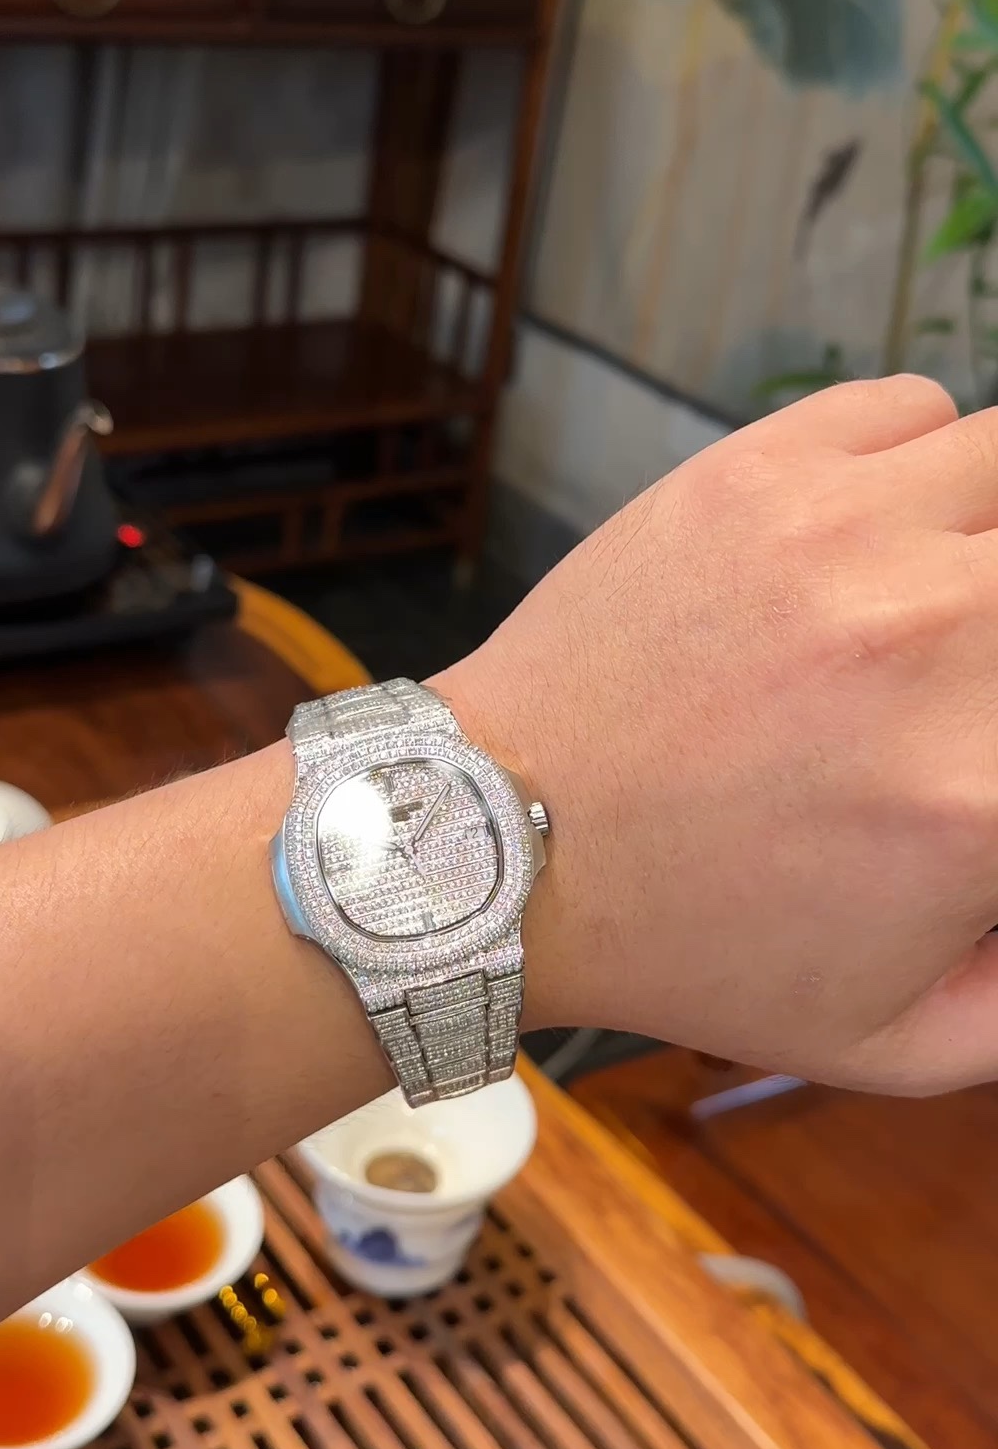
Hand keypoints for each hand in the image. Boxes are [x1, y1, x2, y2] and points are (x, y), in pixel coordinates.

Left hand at [437, 376, 997, 1093]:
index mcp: (985, 794)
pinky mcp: (760, 471)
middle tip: (972, 673)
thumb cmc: (691, 943)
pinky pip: (919, 409)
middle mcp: (938, 639)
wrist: (499, 847)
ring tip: (953, 593)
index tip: (994, 742)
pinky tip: (887, 534)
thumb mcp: (893, 1039)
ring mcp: (847, 536)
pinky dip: (928, 463)